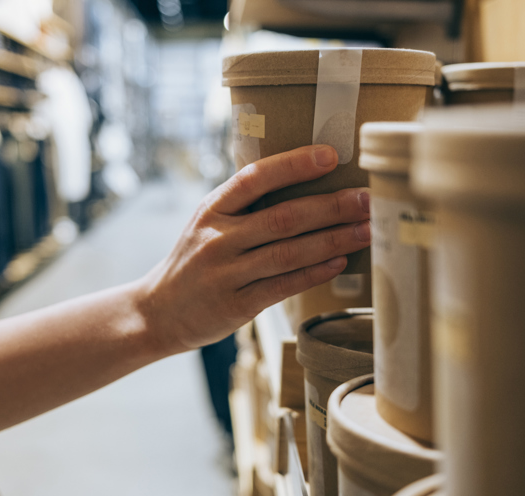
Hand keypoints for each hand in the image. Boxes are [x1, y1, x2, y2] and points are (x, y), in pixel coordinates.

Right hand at [140, 145, 371, 351]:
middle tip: (367, 199)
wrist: (157, 311)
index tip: (331, 155)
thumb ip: (242, 205)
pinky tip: (340, 262)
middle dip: (331, 207)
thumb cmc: (194, 260)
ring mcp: (226, 274)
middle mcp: (217, 239)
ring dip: (333, 240)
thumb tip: (301, 179)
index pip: (254, 178)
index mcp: (211, 209)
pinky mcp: (236, 306)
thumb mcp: (206, 222)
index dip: (293, 165)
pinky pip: (283, 286)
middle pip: (283, 217)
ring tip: (365, 230)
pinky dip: (314, 273)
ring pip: (289, 253)